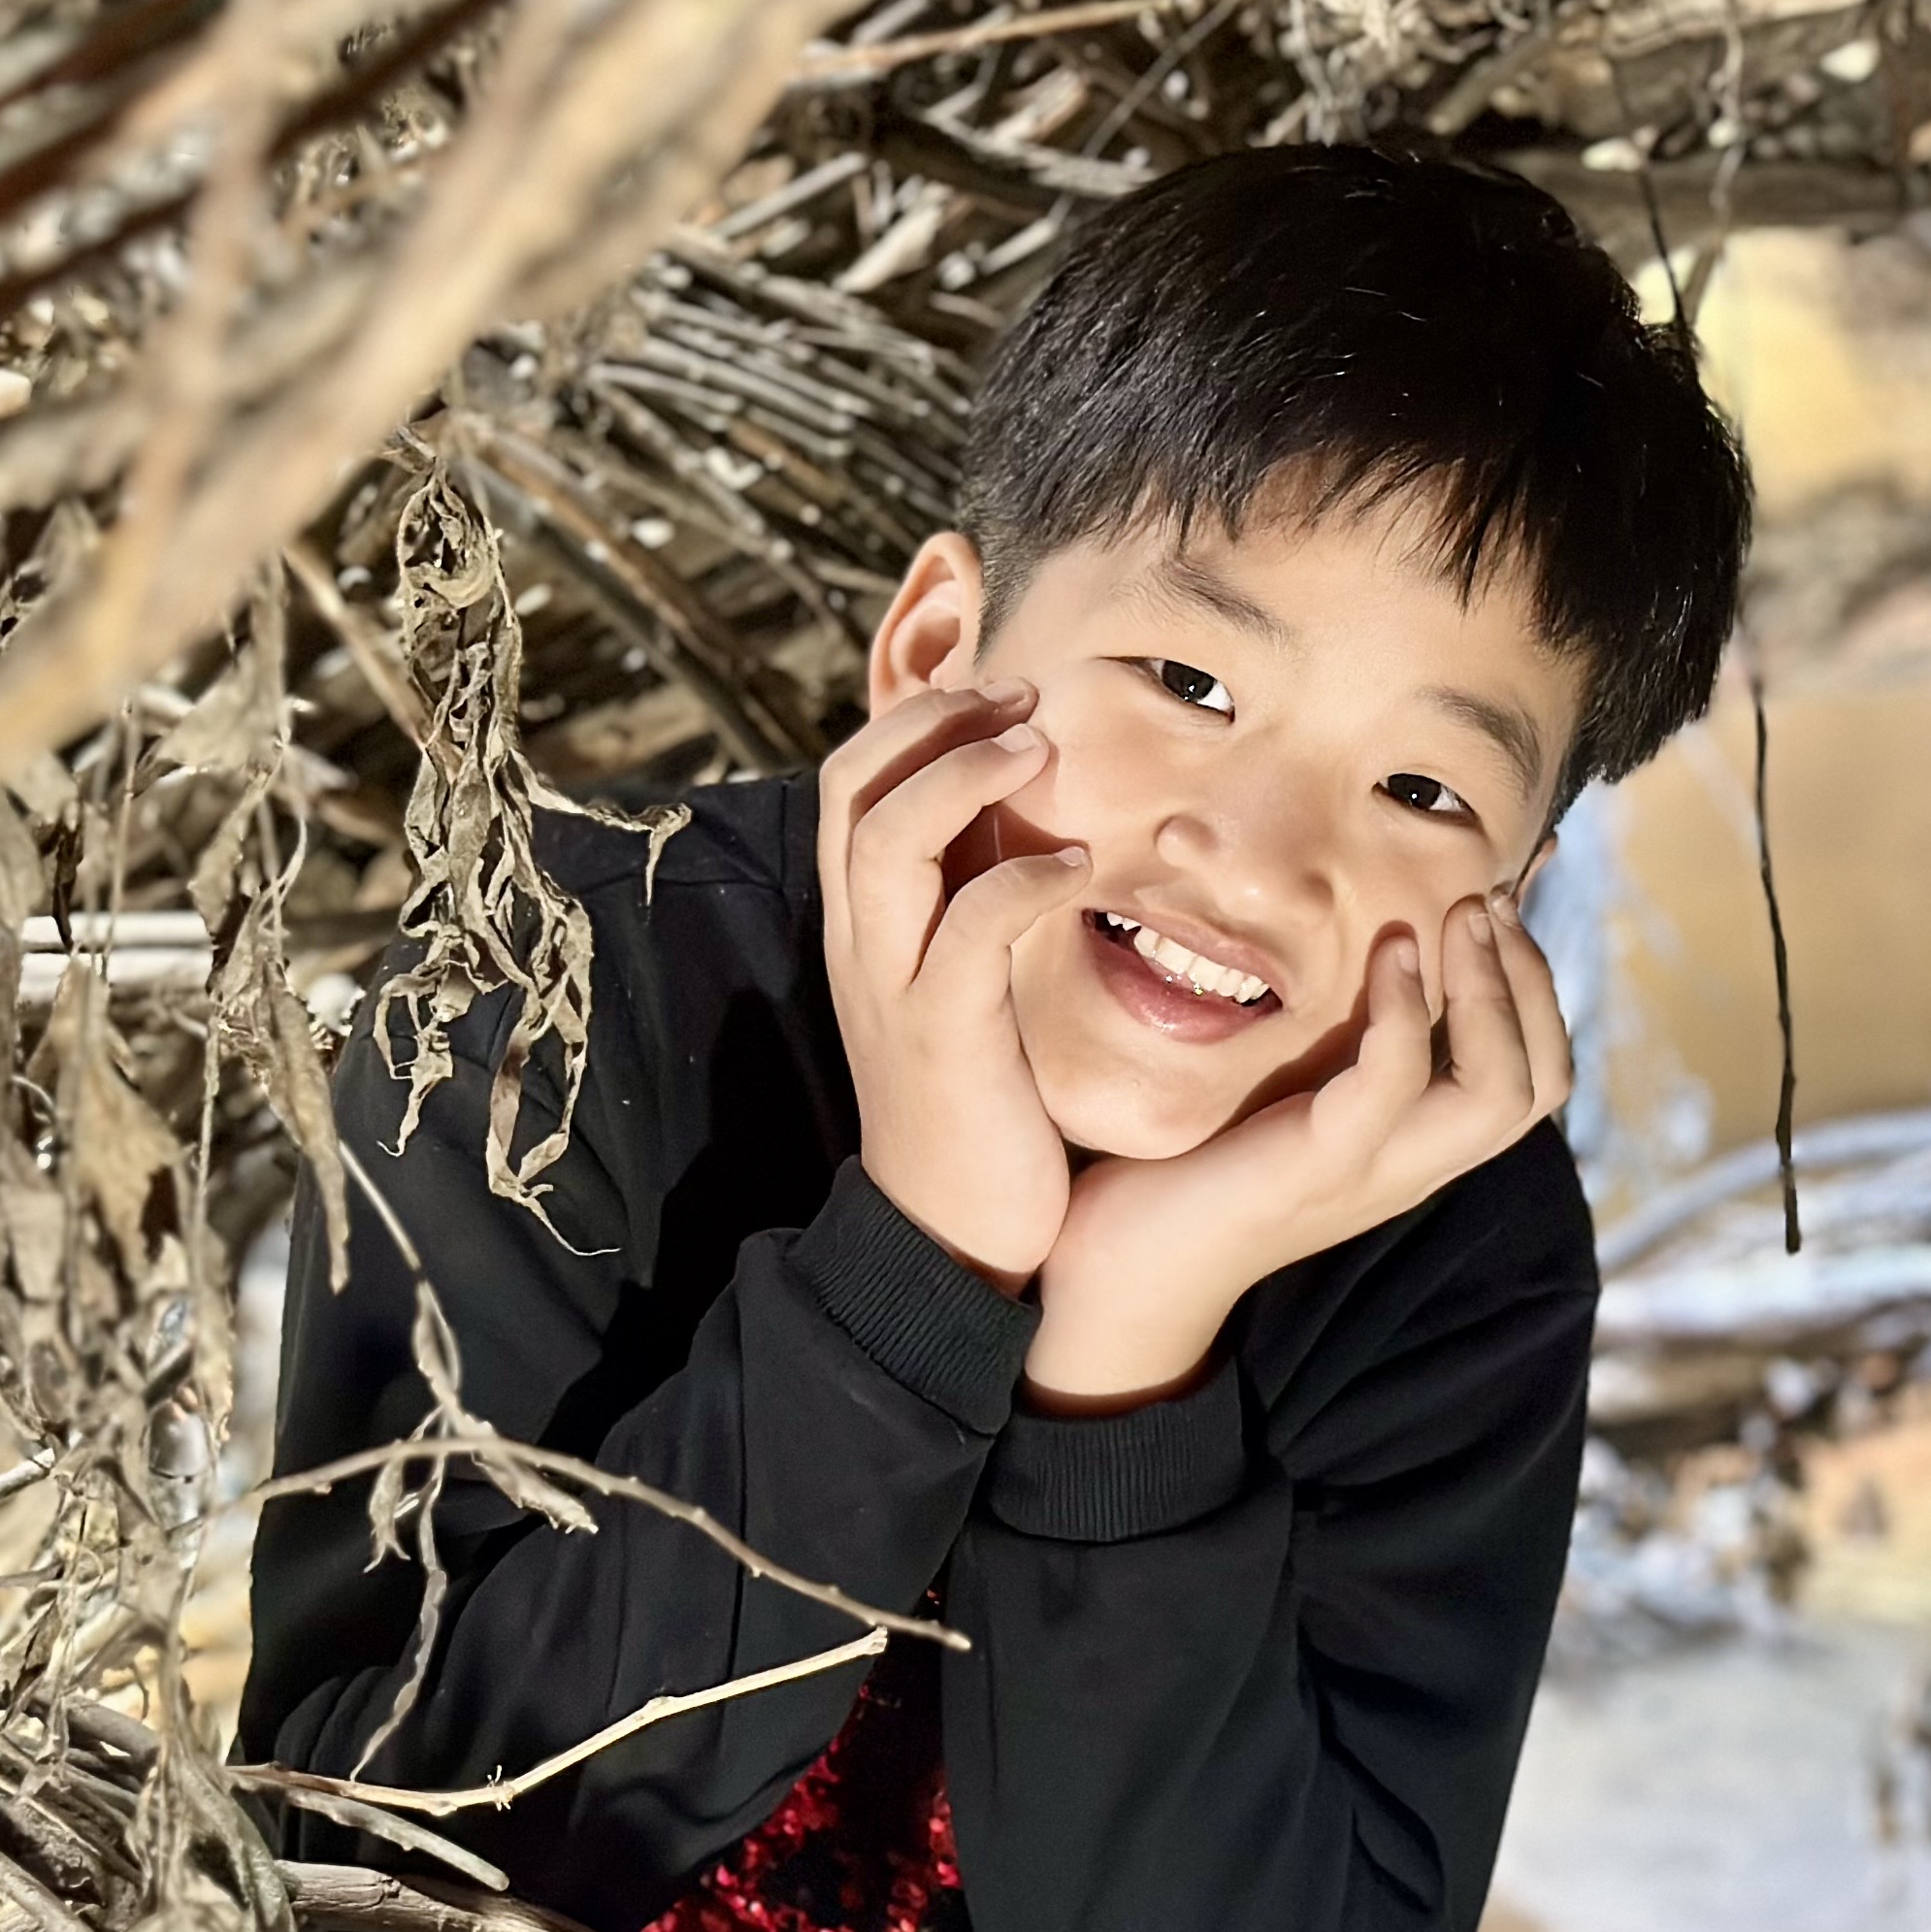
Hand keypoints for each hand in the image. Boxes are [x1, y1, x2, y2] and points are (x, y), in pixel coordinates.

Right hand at [818, 679, 1095, 1289]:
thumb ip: (973, 902)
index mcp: (863, 924)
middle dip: (933, 720)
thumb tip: (1023, 818)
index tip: (1001, 696)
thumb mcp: (962, 985)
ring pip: (889, 837)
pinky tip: (1078, 867)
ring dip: (966, 773)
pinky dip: (1022, 877)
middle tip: (1022, 698)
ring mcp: (893, 985)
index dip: (917, 718)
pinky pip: (969, 926)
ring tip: (1040, 747)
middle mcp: (861, 942)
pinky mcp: (942, 1034)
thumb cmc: (975, 1104)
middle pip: (854, 784)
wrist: (947, 1235)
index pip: (851, 780)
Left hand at [1024, 892, 1573, 1411]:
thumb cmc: (1189, 1168)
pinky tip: (1391, 952)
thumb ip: (1332, 1042)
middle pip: (1541, 1083)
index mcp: (1414, 1145)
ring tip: (1463, 918)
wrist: (1122, 1272)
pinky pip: (1393, 1084)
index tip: (1496, 907)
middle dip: (1532, 979)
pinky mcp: (1317, 1165)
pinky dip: (1404, 1011)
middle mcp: (1413, 1164)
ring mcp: (1372, 1170)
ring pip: (1500, 1093)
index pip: (1533, 1076)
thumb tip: (1359, 951)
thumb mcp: (1284, 1092)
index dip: (1536, 988)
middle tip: (1490, 900)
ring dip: (1495, 991)